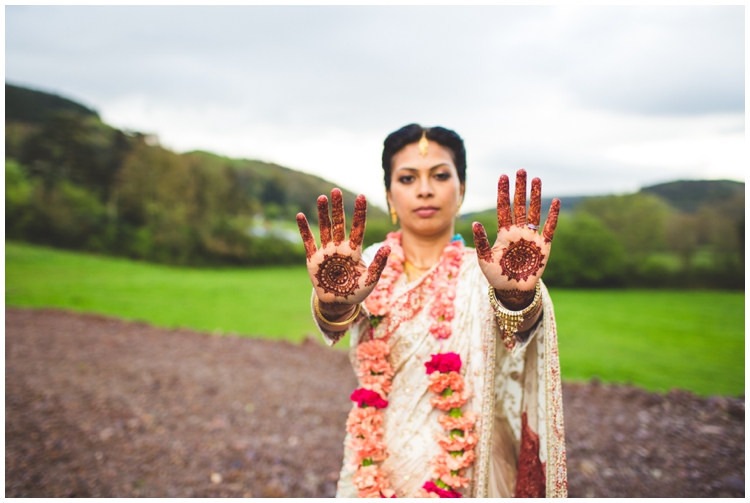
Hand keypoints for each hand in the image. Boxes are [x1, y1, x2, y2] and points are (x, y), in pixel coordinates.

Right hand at [296, 189, 390, 317]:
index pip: (358, 227)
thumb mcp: (370, 280)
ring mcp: (326, 252)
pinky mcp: (313, 260)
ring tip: (322, 197)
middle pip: (339, 223)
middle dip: (338, 207)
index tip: (361, 196)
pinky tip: (300, 216)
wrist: (339, 304)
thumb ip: (378, 264)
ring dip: (322, 213)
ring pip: (324, 228)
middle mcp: (339, 247)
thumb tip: (387, 248)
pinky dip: (304, 229)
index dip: (359, 212)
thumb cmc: (357, 292)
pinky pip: (308, 242)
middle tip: (336, 190)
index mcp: (354, 250)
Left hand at [472, 170, 559, 309]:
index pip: (503, 207)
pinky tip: (556, 201)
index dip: (503, 192)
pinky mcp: (544, 246)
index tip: (502, 176)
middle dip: (519, 188)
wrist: (513, 290)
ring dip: (536, 196)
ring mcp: (531, 236)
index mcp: (503, 232)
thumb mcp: (485, 259)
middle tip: (520, 170)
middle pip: (519, 204)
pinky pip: (550, 227)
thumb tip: (475, 223)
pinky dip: (553, 215)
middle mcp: (518, 230)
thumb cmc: (496, 275)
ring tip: (536, 179)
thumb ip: (482, 241)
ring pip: (534, 211)